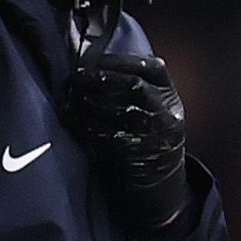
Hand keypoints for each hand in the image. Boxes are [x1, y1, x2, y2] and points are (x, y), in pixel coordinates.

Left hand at [60, 52, 191, 232]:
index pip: (154, 68)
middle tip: (76, 77)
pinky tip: (70, 117)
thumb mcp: (151, 110)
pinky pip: (108, 133)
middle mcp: (166, 112)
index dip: (123, 61)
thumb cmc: (146, 136)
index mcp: (170, 96)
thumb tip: (91, 66)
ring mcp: (154, 132)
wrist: (159, 180)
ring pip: (120, 108)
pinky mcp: (138, 151)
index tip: (96, 59)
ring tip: (70, 95)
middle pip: (133, 86)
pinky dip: (86, 124)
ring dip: (90, 99)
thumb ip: (133, 89)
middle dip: (101, 79)